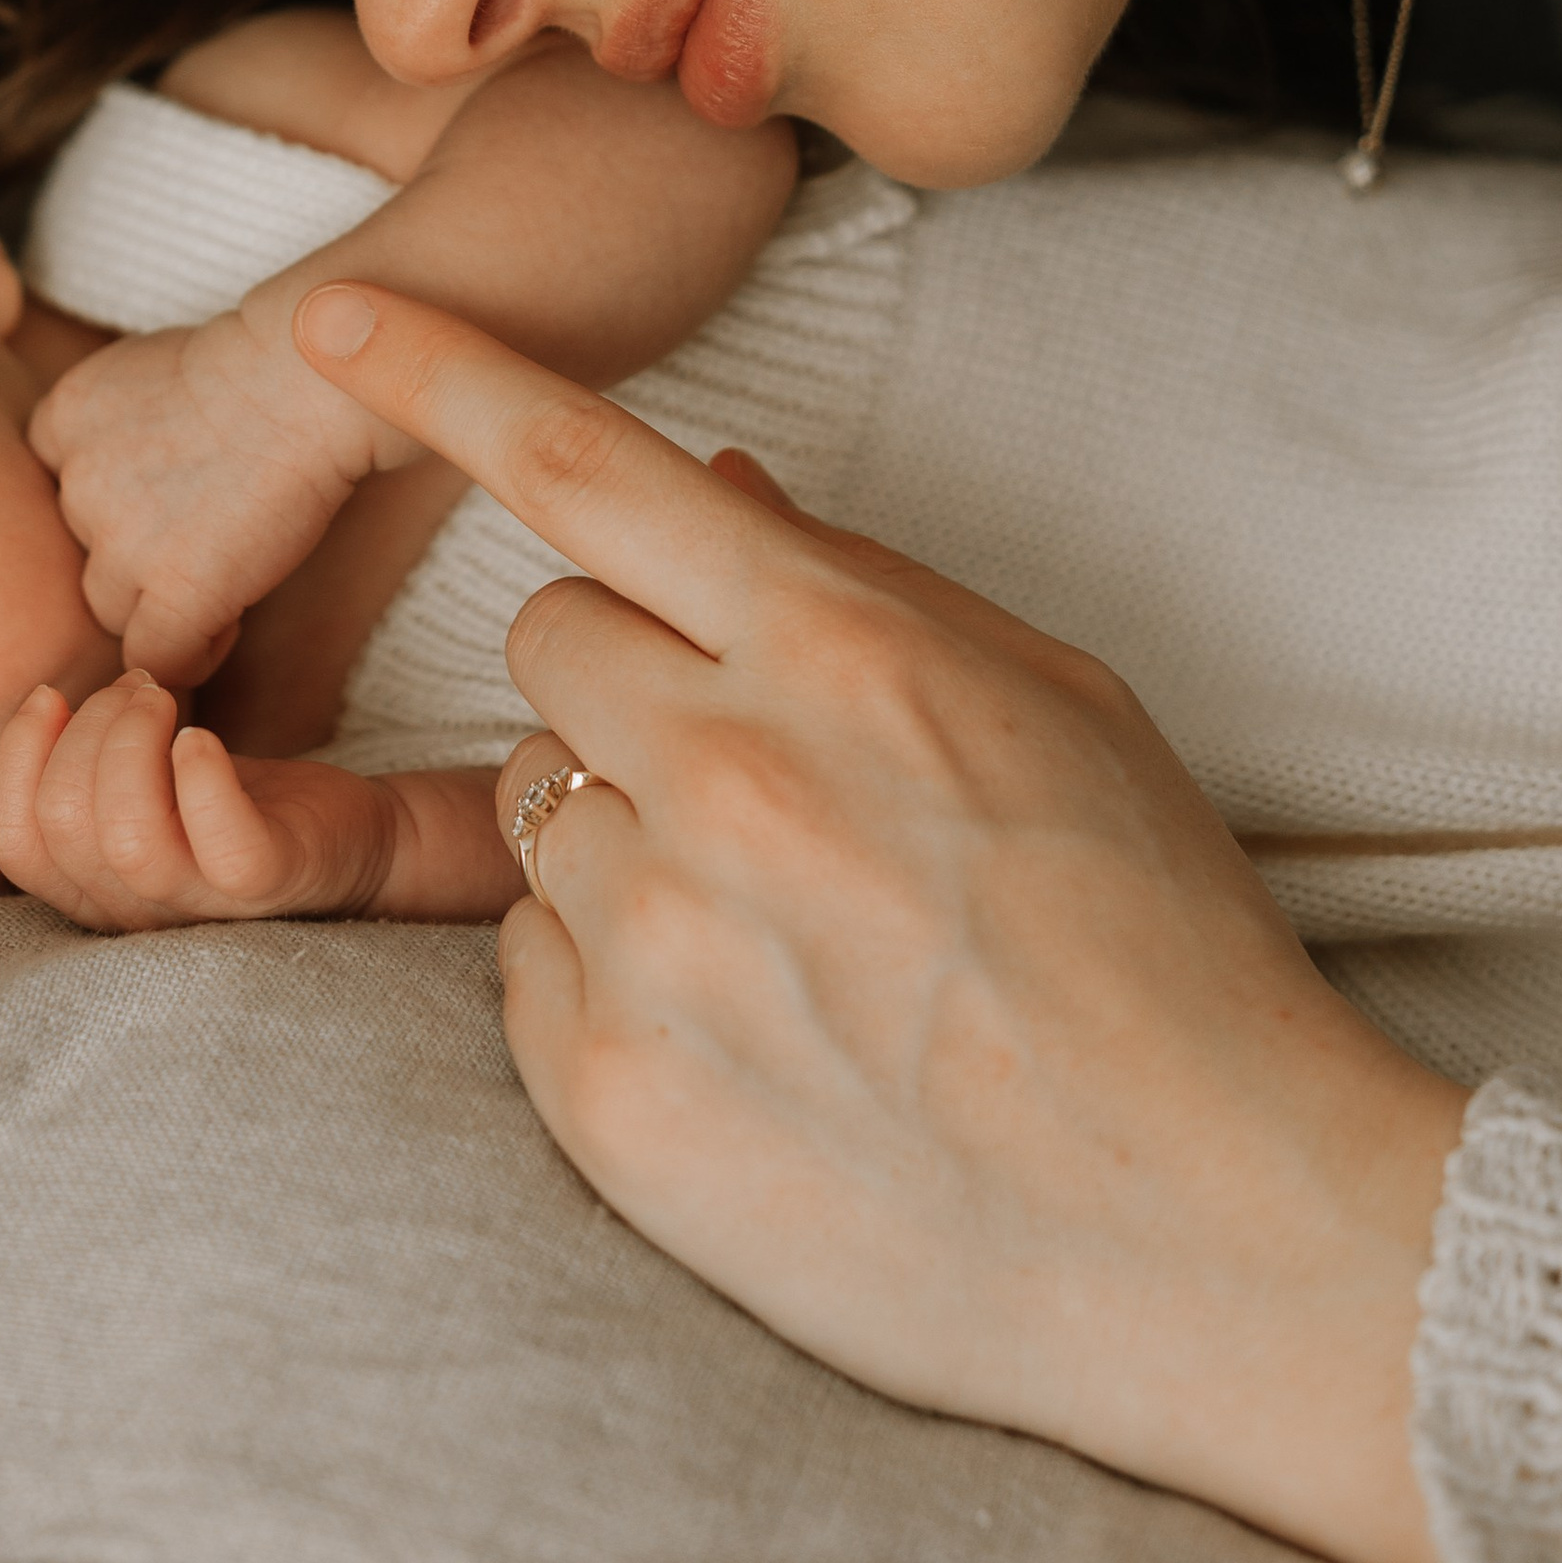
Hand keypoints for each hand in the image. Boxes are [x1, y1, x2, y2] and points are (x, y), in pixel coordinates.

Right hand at [0, 666, 396, 929]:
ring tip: (167, 701)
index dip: (16, 755)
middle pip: (63, 824)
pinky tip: (203, 739)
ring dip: (133, 739)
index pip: (12, 840)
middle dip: (89, 727)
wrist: (352, 839)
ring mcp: (203, 905)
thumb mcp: (146, 787)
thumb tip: (38, 705)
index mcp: (93, 890)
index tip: (54, 695)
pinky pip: (220, 843)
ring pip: (126, 837)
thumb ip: (86, 767)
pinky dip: (201, 775)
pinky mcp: (269, 883)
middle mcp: (137, 913)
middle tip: (141, 690)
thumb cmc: (233, 802)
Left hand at [29, 307, 409, 683]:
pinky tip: (229, 622)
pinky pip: (156, 658)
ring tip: (224, 572)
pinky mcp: (175, 592)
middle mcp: (78, 480)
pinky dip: (190, 653)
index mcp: (67, 414)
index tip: (167, 491)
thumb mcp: (153, 369)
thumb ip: (121, 426)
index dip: (113, 496)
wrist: (309, 379)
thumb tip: (136, 478)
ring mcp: (121, 542)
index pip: (64, 482)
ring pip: (112, 605)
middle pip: (88, 545)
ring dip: (159, 600)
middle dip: (138, 546)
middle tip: (206, 526)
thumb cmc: (261, 365)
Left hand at [293, 285, 1469, 1562]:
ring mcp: (655, 944)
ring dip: (618, 833)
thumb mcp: (1056, 700)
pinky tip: (754, 1035)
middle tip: (763, 776)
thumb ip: (858, 578)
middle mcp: (723, 776)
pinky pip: (523, 965)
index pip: (579, 463)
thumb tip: (708, 479)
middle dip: (627, 675)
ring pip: (528, 800)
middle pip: (547, 636)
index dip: (435, 370)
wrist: (1234, 1243)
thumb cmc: (1161, 946)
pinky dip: (607, 978)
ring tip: (786, 932)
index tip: (328, 319)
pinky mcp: (611, 1097)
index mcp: (837, 650)